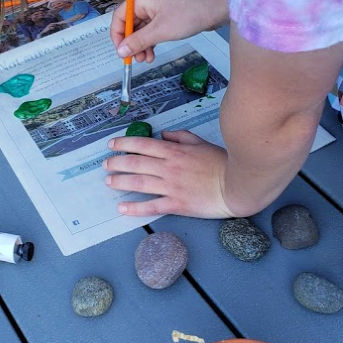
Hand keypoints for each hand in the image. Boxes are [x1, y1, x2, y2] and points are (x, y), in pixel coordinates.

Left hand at [104, 130, 237, 217]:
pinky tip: (122, 207)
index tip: (112, 144)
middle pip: (135, 163)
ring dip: (120, 181)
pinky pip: (151, 206)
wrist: (237, 186)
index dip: (124, 143)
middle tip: (105, 164)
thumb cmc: (222, 164)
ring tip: (108, 181)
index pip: (142, 145)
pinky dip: (135, 207)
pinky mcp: (177, 204)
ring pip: (139, 182)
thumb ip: (181, 137)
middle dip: (116, 162)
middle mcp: (169, 168)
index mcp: (174, 152)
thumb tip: (164, 134)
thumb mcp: (201, 143)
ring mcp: (171, 187)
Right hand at [111, 0, 228, 62]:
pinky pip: (152, 30)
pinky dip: (150, 42)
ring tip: (146, 59)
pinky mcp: (166, 16)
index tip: (121, 51)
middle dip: (131, 43)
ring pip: (141, 30)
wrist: (216, 9)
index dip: (117, 35)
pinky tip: (153, 53)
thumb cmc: (190, 13)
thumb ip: (138, 41)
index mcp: (142, 0)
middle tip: (135, 58)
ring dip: (141, 45)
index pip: (119, 17)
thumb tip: (121, 51)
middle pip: (129, 24)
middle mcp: (147, 3)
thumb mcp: (160, 31)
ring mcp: (157, 9)